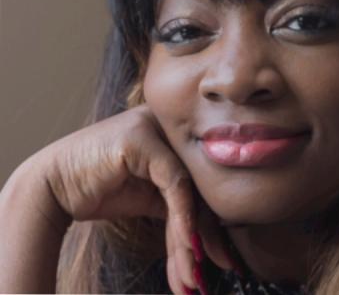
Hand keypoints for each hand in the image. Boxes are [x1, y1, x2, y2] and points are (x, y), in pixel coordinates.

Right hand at [35, 104, 231, 292]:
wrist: (52, 184)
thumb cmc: (101, 188)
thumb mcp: (150, 197)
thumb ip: (180, 206)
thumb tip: (212, 237)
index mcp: (175, 134)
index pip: (201, 182)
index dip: (210, 223)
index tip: (221, 259)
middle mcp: (170, 127)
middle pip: (198, 186)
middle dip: (205, 236)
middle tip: (210, 272)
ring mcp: (156, 128)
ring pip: (187, 189)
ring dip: (189, 238)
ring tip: (192, 276)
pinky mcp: (142, 138)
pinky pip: (173, 183)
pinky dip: (182, 218)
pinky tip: (187, 249)